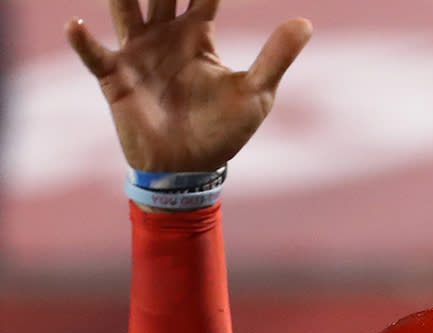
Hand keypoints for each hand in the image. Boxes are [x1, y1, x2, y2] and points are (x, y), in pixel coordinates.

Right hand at [67, 0, 310, 173]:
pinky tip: (77, 25)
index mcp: (196, 34)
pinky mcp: (115, 78)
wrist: (190, 168)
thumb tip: (305, 22)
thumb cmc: (223, 129)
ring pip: (124, 9)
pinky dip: (83, 40)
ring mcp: (137, 53)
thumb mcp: (256, 92)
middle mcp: (163, 36)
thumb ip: (277, 57)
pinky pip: (94, 55)